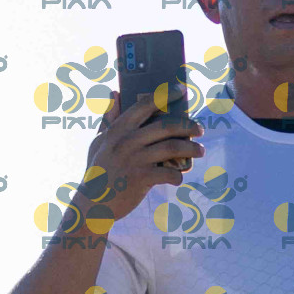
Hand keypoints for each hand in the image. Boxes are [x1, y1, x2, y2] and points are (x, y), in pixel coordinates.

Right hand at [77, 88, 204, 226]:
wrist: (93, 204)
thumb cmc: (98, 171)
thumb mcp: (99, 142)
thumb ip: (109, 119)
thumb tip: (114, 93)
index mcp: (118, 129)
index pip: (145, 105)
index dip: (165, 95)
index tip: (181, 90)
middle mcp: (127, 141)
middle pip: (166, 126)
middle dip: (188, 125)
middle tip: (199, 129)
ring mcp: (135, 160)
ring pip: (173, 147)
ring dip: (192, 148)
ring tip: (200, 150)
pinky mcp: (142, 179)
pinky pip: (169, 173)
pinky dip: (178, 176)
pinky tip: (178, 178)